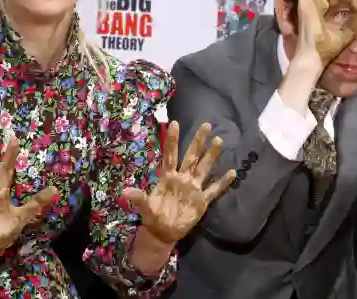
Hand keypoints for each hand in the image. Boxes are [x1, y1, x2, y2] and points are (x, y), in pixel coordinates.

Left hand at [123, 122, 236, 243]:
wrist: (163, 232)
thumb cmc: (153, 216)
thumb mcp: (145, 207)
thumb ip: (138, 198)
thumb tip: (124, 192)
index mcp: (168, 177)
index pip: (171, 155)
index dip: (173, 141)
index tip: (174, 123)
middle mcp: (182, 178)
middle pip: (191, 156)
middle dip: (198, 141)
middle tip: (206, 124)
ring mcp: (193, 188)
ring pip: (204, 168)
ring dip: (211, 155)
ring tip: (219, 140)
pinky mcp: (202, 201)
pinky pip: (214, 190)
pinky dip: (222, 182)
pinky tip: (232, 172)